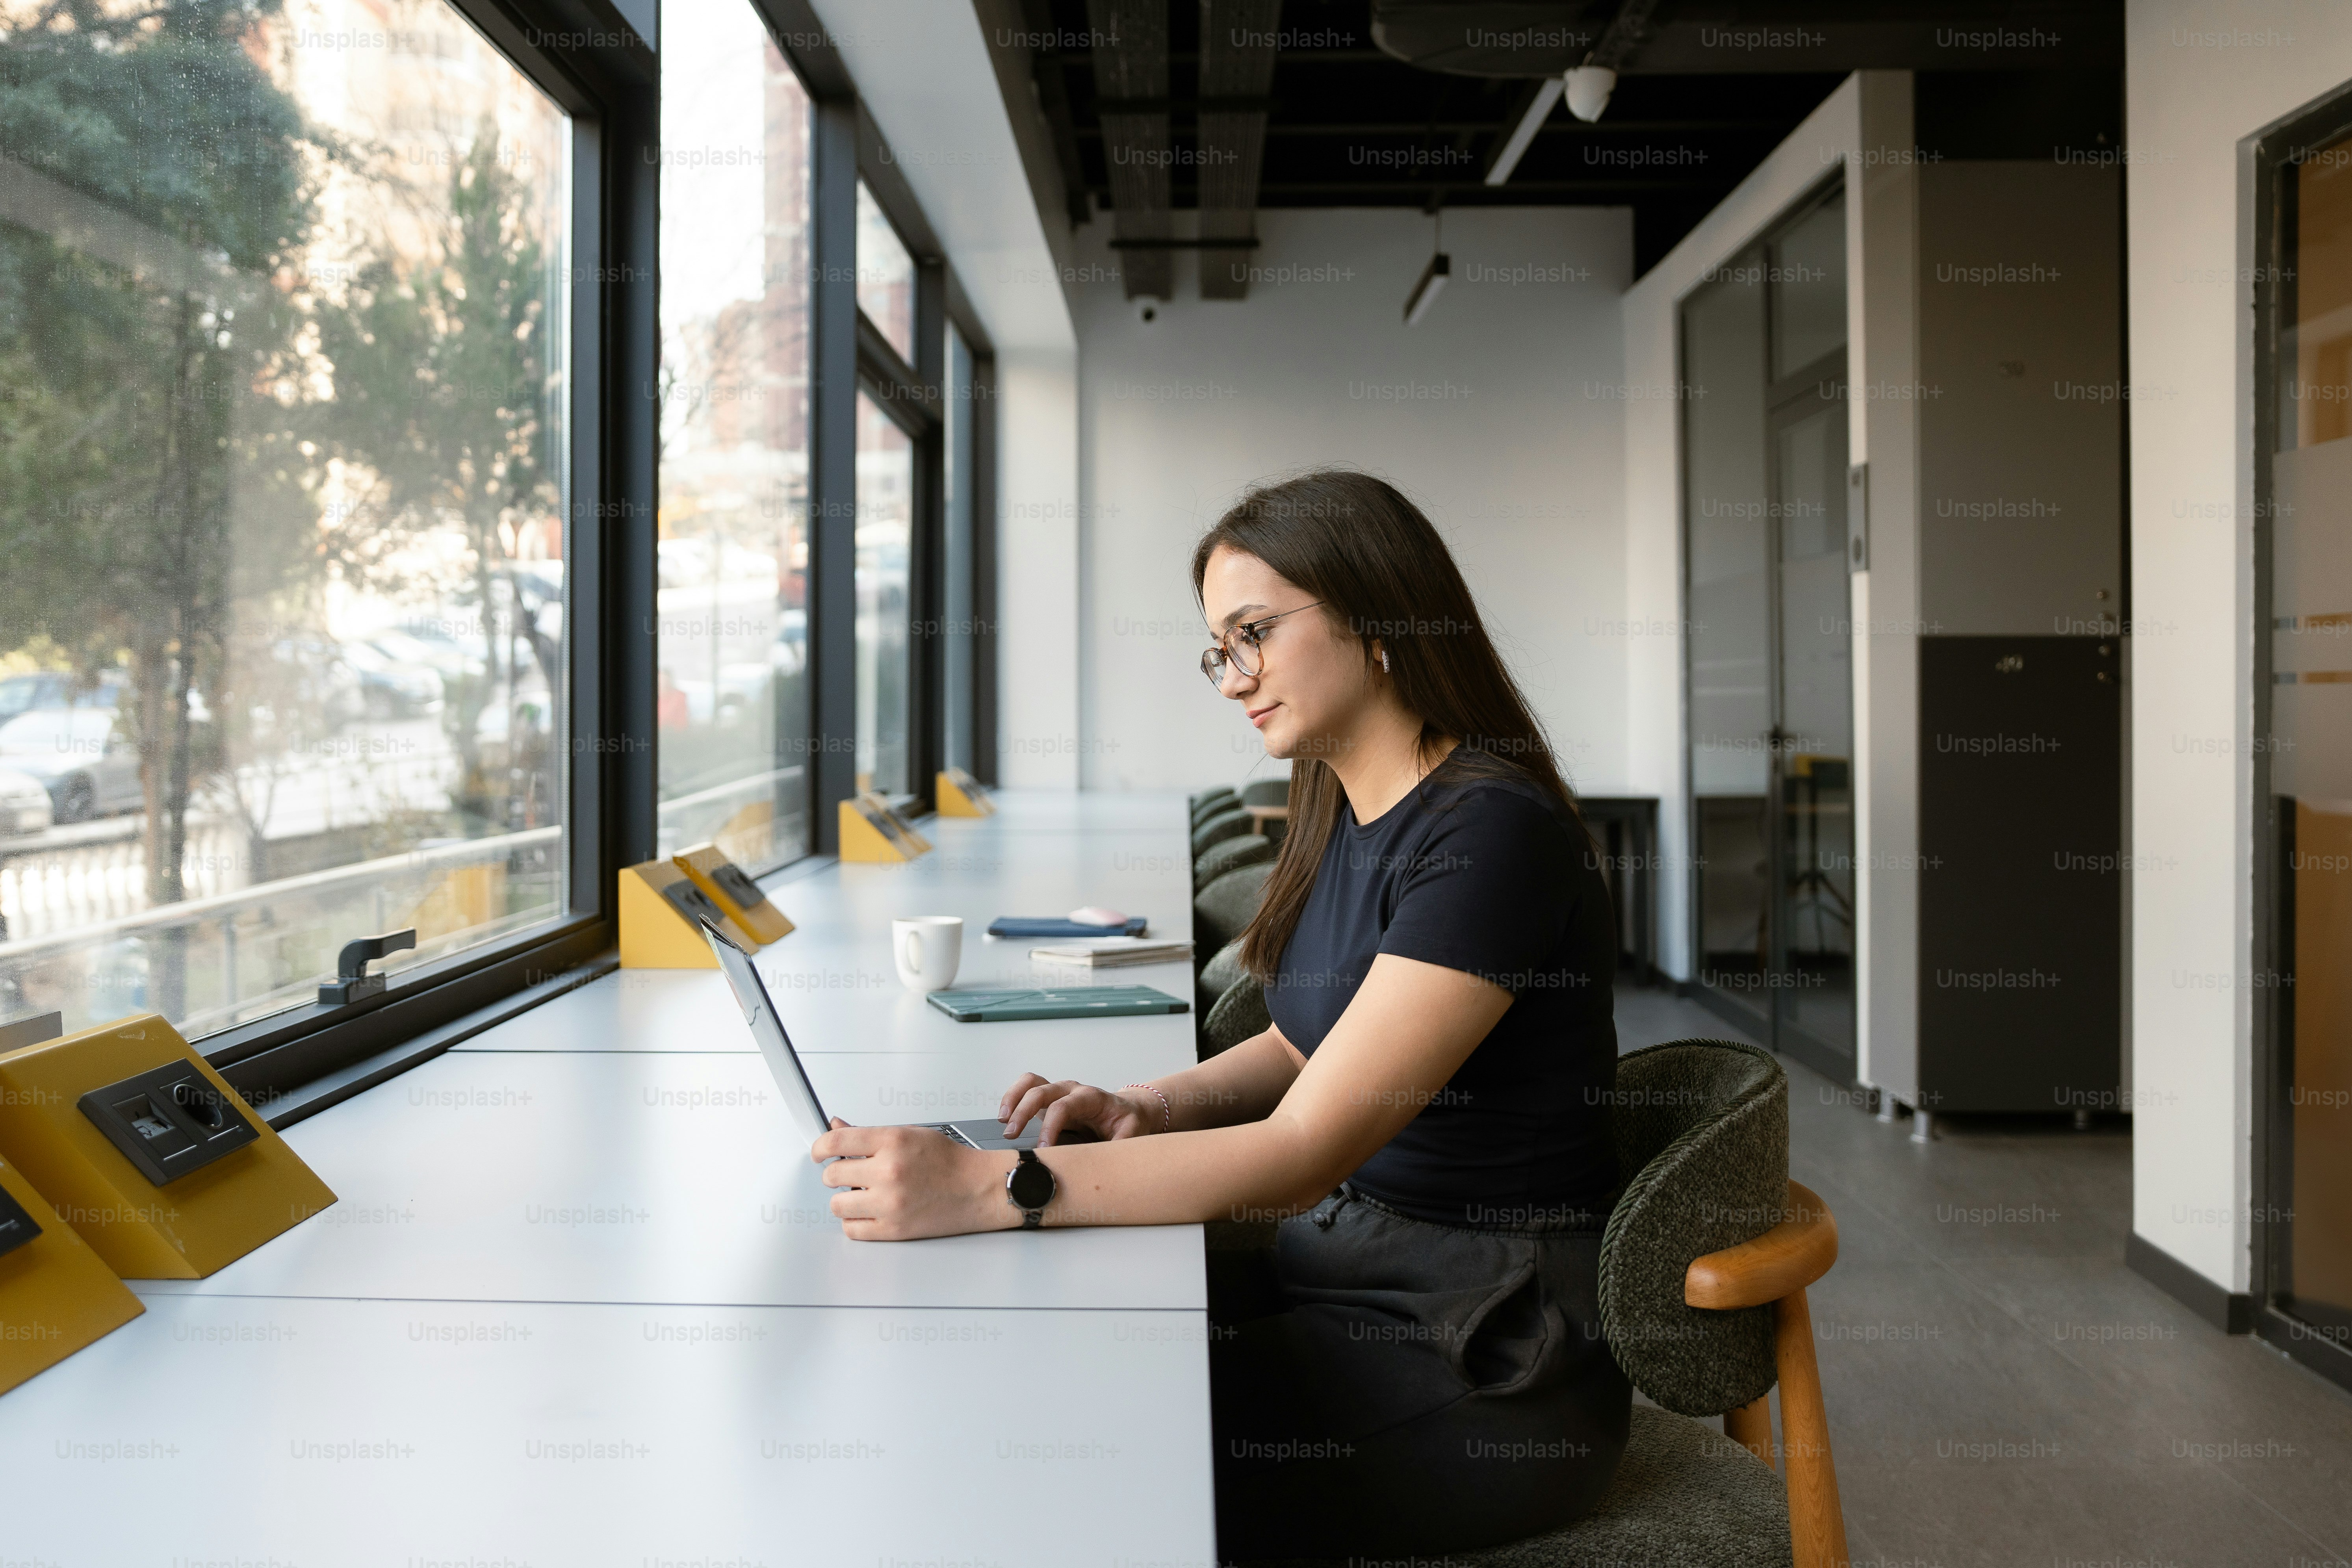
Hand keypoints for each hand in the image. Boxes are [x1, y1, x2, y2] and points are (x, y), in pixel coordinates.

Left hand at [812, 1118, 1010, 1240]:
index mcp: (892, 1141)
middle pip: (832, 1174)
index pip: (835, 1142)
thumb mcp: (909, 1134)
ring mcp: (890, 1203)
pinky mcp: (893, 1230)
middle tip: (851, 1173)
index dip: (819, 1147)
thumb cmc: (949, 1162)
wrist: (979, 1189)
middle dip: (838, 1173)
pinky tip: (869, 1211)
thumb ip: (869, 1134)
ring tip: (863, 1193)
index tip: (818, 1152)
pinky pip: (852, 1229)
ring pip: (837, 1204)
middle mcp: (889, 1171)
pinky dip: (856, 1221)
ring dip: (845, 1199)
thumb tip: (836, 1128)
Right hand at [997, 1075, 1158, 1143]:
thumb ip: (1119, 1146)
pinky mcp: (1050, 1099)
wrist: (1129, 1111)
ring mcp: (1059, 1092)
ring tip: (1002, 1121)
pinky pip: (1027, 1088)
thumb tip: (1106, 1162)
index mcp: (1091, 1098)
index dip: (1050, 1126)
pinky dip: (1013, 1098)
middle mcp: (1072, 1090)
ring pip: (1030, 1083)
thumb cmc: (1127, 1122)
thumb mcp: (1131, 1134)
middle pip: (1042, 1091)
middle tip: (1012, 1136)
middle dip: (1023, 1111)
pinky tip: (1005, 1116)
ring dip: (1013, 1099)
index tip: (1042, 1148)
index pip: (1064, 1106)